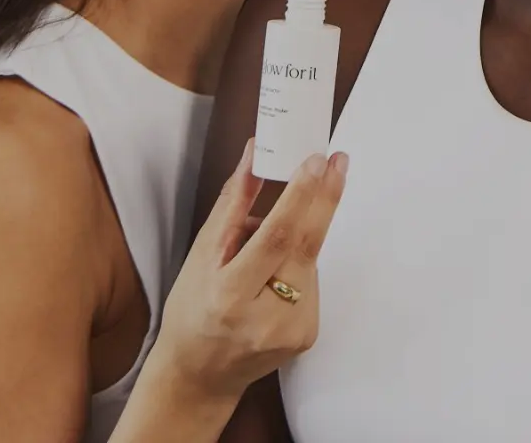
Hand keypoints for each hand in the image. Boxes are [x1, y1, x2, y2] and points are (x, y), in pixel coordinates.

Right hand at [148, 140, 348, 406]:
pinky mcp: (308, 335)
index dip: (300, 197)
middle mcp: (266, 319)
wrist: (199, 377)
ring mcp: (292, 331)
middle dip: (325, 198)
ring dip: (298, 238)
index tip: (317, 161)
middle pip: (306, 245)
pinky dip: (297, 266)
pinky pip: (311, 282)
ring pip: (309, 261)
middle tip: (338, 160)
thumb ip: (232, 205)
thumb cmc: (192, 310)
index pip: (276, 238)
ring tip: (264, 247)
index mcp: (230, 297)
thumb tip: (255, 154)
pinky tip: (273, 277)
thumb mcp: (200, 256)